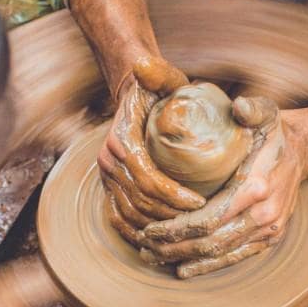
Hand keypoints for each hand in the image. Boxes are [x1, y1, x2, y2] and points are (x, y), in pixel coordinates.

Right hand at [98, 56, 206, 244]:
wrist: (133, 95)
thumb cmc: (156, 89)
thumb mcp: (162, 78)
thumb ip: (159, 73)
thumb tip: (144, 65)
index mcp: (121, 140)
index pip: (148, 178)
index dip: (173, 196)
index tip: (201, 202)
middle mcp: (108, 161)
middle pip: (140, 202)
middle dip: (171, 217)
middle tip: (201, 222)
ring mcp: (106, 176)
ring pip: (130, 214)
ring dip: (157, 227)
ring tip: (186, 232)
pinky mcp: (109, 187)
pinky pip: (117, 218)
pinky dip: (136, 232)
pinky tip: (158, 242)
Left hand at [138, 97, 307, 277]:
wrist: (303, 152)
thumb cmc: (274, 132)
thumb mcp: (265, 112)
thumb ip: (251, 108)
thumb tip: (238, 105)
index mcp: (256, 187)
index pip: (209, 218)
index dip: (176, 229)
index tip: (150, 228)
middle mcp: (264, 215)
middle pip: (210, 242)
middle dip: (174, 248)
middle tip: (144, 247)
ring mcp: (269, 230)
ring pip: (220, 254)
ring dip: (185, 259)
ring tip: (155, 256)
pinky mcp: (269, 238)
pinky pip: (236, 257)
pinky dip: (208, 266)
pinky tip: (184, 269)